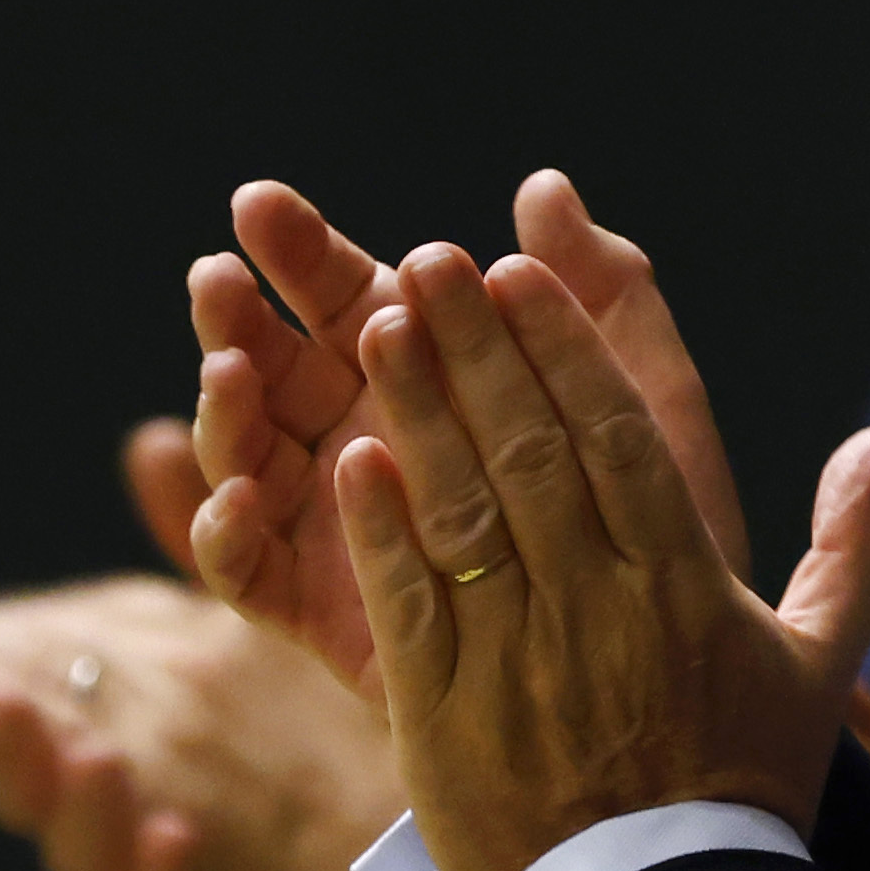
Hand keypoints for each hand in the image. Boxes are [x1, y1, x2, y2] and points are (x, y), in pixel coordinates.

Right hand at [0, 551, 400, 870]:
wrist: (409, 862)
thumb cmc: (309, 737)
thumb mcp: (256, 626)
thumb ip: (197, 544)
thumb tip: (149, 442)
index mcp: (112, 711)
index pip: (24, 674)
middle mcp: (117, 793)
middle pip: (30, 758)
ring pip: (80, 846)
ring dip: (63, 800)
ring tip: (72, 750)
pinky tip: (172, 837)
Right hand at [181, 172, 756, 691]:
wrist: (650, 682)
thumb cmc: (649, 523)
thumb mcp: (639, 404)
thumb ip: (599, 296)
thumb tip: (547, 188)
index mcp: (422, 373)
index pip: (342, 291)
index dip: (297, 248)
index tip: (258, 203)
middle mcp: (361, 437)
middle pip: (272, 364)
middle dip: (236, 317)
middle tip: (219, 280)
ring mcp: (332, 524)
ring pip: (248, 456)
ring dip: (224, 413)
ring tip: (230, 373)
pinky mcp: (319, 611)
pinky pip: (250, 574)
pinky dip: (224, 534)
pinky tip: (232, 499)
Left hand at [321, 227, 869, 870]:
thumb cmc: (744, 789)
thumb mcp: (822, 667)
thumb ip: (855, 548)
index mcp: (683, 586)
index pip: (615, 438)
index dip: (563, 349)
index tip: (520, 273)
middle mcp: (597, 608)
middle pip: (529, 450)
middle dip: (478, 346)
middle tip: (432, 260)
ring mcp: (517, 660)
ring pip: (461, 511)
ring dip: (417, 411)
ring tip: (378, 324)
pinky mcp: (445, 718)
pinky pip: (408, 607)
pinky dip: (378, 532)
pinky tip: (350, 460)